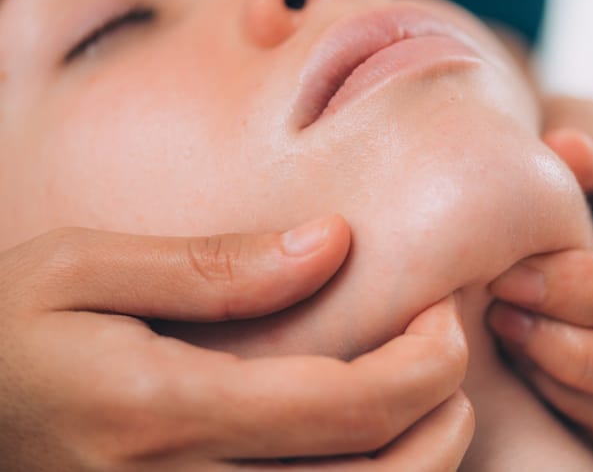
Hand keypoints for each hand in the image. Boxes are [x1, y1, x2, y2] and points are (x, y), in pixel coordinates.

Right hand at [0, 219, 472, 470]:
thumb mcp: (83, 270)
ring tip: (429, 396)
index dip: (426, 361)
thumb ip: (215, 266)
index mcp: (164, 415)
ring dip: (423, 460)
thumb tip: (334, 243)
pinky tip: (377, 443)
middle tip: (446, 346)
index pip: (348, 407)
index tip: (441, 311)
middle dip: (443, 412)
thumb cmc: (6, 332)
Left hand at [488, 97, 592, 452]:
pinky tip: (525, 367)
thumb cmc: (565, 148)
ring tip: (509, 339)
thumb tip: (574, 153)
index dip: (587, 289)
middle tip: (504, 317)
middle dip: (586, 354)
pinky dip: (580, 411)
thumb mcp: (572, 117)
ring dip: (579, 389)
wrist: (565, 182)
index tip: (505, 279)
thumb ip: (576, 132)